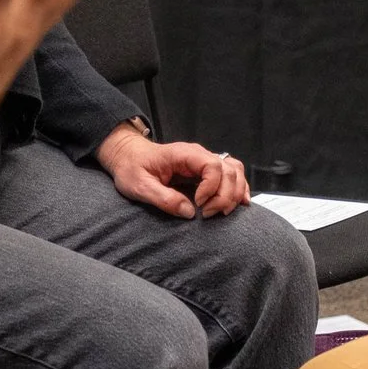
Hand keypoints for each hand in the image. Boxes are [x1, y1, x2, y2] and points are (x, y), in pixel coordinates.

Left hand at [95, 126, 252, 218]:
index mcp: (184, 154)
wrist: (128, 156)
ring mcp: (204, 161)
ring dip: (235, 192)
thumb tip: (189, 212)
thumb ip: (163, 198)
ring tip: (224, 211)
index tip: (199, 205)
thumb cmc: (132, 167)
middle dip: (225, 195)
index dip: (211, 188)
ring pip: (234, 170)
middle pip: (228, 170)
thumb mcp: (140, 185)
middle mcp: (198, 155)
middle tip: (208, 214)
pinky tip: (239, 203)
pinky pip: (231, 174)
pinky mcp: (206, 170)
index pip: (213, 166)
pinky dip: (238, 188)